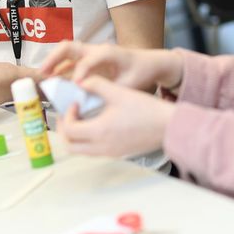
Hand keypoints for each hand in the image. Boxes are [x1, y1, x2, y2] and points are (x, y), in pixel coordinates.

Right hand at [39, 41, 181, 91]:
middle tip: (43, 73)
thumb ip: (110, 90)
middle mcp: (96, 49)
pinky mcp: (89, 60)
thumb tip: (91, 98)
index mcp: (108, 53)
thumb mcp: (129, 84)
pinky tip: (52, 81)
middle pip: (69, 46)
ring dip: (53, 62)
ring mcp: (91, 53)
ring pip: (66, 52)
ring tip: (43, 77)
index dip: (80, 73)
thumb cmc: (140, 72)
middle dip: (54, 58)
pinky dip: (59, 68)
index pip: (88, 60)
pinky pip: (70, 61)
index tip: (76, 86)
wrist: (149, 63)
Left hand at [58, 76, 174, 157]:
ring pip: (81, 151)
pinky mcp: (117, 153)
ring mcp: (109, 152)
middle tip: (69, 115)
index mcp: (99, 131)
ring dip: (75, 136)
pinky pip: (93, 151)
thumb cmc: (146, 110)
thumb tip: (81, 81)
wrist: (168, 126)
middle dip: (65, 130)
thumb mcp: (120, 92)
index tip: (74, 103)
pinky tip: (97, 123)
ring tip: (82, 118)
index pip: (69, 129)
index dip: (67, 115)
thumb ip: (97, 84)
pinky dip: (87, 140)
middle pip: (70, 146)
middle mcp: (101, 146)